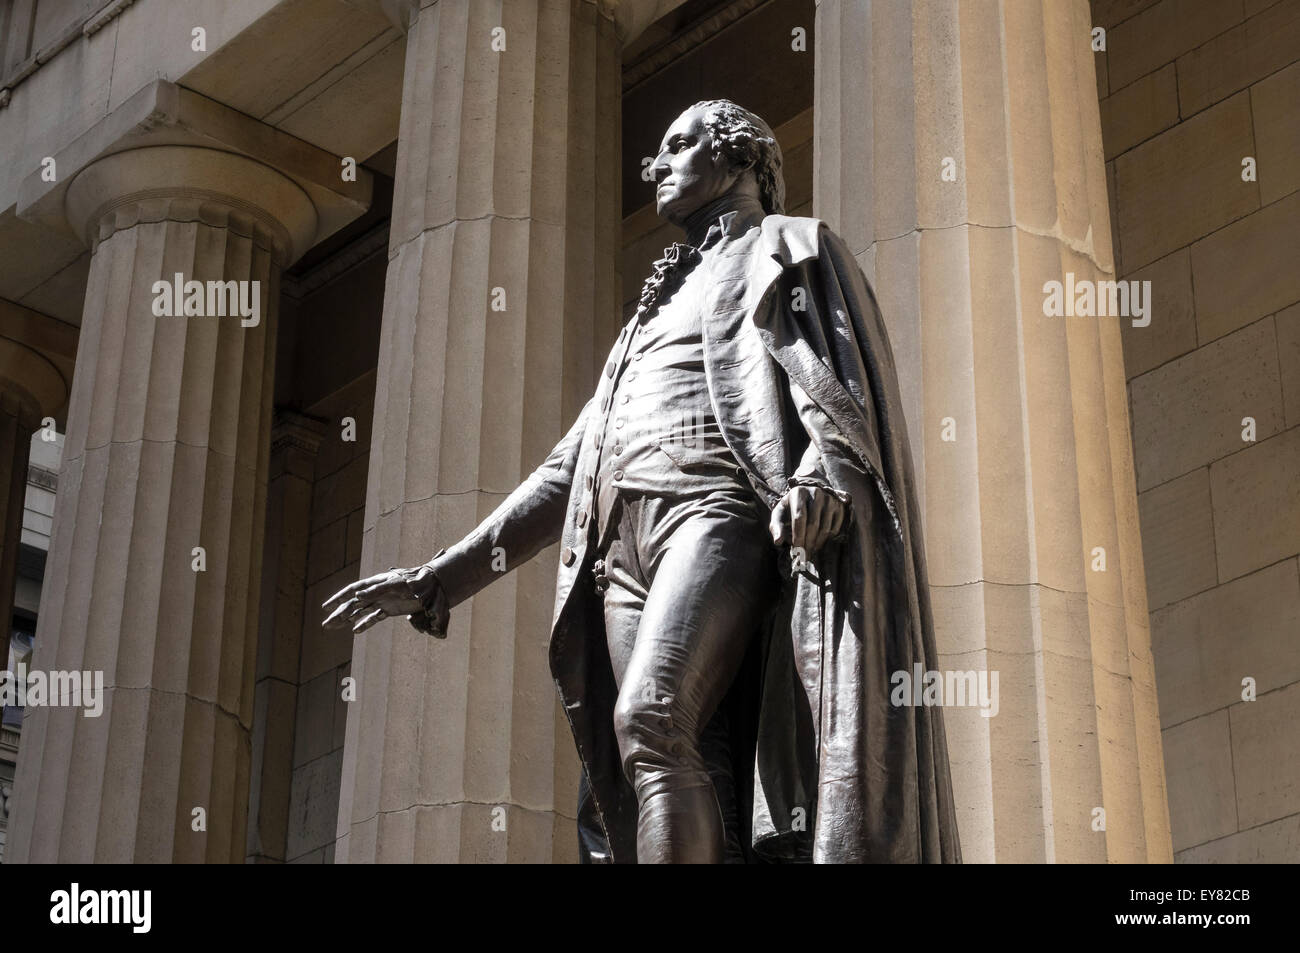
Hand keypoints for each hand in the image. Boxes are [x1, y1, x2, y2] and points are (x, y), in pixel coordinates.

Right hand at [321, 567, 442, 634]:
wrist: (432, 587)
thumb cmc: (414, 581)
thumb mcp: (396, 585)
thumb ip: (377, 590)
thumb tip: (356, 595)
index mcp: (375, 583)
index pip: (352, 590)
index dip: (338, 598)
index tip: (325, 607)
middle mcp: (376, 592)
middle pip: (353, 604)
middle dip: (338, 613)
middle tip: (325, 624)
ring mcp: (382, 601)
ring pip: (360, 612)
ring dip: (347, 620)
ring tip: (333, 627)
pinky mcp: (390, 610)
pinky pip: (374, 618)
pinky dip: (364, 624)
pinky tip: (355, 631)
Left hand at [769, 483, 846, 553]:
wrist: (808, 495)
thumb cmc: (791, 508)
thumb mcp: (780, 514)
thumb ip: (776, 527)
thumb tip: (778, 542)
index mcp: (798, 493)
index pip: (799, 518)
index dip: (798, 537)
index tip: (796, 551)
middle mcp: (816, 493)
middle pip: (813, 524)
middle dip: (807, 543)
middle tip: (804, 556)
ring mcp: (829, 500)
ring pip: (825, 528)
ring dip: (817, 544)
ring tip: (810, 550)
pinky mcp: (839, 507)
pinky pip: (835, 528)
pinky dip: (827, 539)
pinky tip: (819, 542)